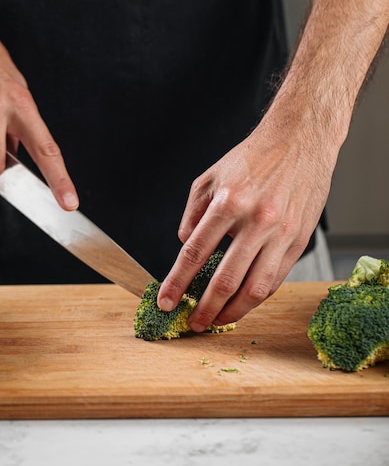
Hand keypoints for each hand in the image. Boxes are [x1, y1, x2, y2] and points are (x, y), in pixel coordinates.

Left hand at [157, 117, 333, 329]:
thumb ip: (191, 213)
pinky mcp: (299, 241)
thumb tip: (183, 244)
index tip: (165, 301)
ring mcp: (280, 233)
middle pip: (225, 279)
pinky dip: (256, 298)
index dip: (177, 282)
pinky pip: (276, 279)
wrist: (300, 141)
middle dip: (204, 308)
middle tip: (193, 323)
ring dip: (232, 312)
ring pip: (254, 288)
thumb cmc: (252, 158)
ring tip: (217, 322)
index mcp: (227, 202)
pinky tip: (242, 304)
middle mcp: (256, 220)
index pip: (194, 253)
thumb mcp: (209, 176)